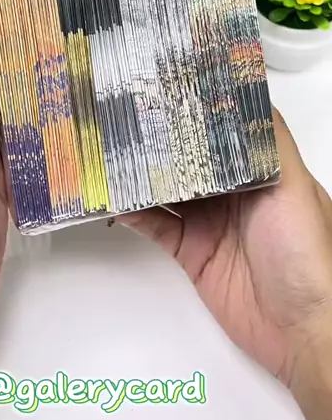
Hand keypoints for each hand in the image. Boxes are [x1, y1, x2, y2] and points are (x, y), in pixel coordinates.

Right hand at [121, 110, 331, 419]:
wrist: (301, 329)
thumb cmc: (308, 255)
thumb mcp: (293, 185)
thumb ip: (270, 141)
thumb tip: (250, 93)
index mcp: (259, 170)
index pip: (219, 133)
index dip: (193, 113)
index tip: (165, 90)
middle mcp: (232, 193)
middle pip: (187, 160)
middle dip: (159, 141)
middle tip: (125, 118)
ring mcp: (209, 223)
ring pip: (166, 190)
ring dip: (139, 175)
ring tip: (110, 153)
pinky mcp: (191, 253)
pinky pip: (156, 227)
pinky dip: (133, 214)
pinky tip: (116, 200)